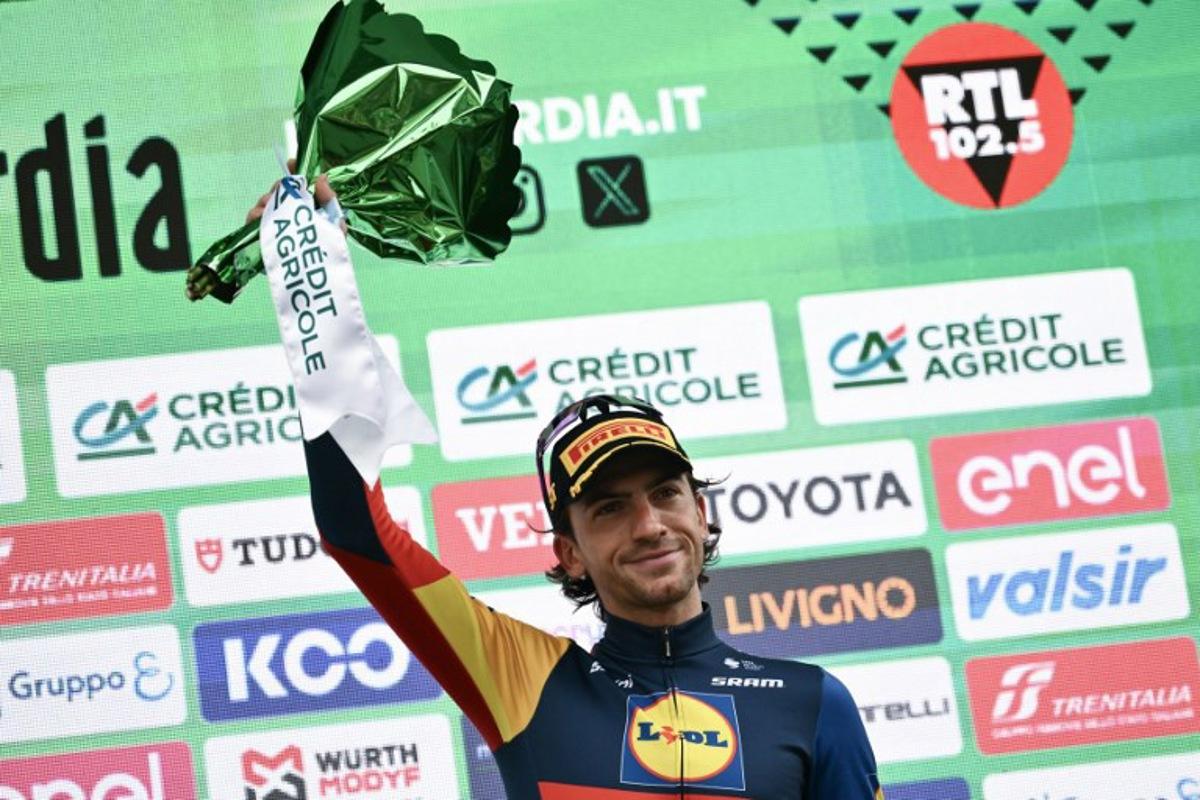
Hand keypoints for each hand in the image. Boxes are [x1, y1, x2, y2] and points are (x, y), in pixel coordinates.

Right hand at [186, 160, 342, 301]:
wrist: (315, 283)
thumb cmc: (328, 256)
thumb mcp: (335, 228)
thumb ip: (331, 203)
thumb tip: (321, 178)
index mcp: (309, 211)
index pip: (300, 186)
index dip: (295, 172)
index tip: (291, 163)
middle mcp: (291, 217)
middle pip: (279, 192)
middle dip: (278, 188)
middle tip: (279, 192)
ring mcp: (276, 228)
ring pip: (264, 204)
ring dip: (266, 202)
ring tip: (269, 208)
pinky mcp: (263, 239)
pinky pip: (252, 220)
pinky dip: (254, 215)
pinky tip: (259, 216)